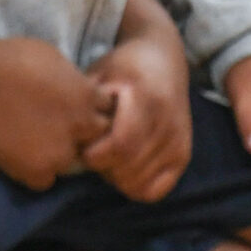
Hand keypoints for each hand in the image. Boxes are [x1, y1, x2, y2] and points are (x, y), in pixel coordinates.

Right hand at [0, 37, 113, 191]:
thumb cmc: (13, 59)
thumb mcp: (56, 60)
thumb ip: (74, 83)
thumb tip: (78, 91)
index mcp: (88, 97)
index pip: (108, 111)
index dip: (93, 109)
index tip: (79, 109)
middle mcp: (80, 128)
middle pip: (97, 138)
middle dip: (85, 134)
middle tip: (62, 128)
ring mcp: (59, 153)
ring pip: (73, 162)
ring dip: (62, 154)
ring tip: (41, 144)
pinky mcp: (35, 172)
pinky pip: (46, 180)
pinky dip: (38, 171)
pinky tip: (25, 157)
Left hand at [82, 17, 193, 201]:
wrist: (163, 59)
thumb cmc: (123, 68)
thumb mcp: (100, 74)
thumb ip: (85, 106)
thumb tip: (67, 141)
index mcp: (147, 97)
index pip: (122, 145)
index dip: (95, 155)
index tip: (84, 147)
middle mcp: (168, 121)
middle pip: (128, 168)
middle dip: (103, 168)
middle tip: (95, 153)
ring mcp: (179, 140)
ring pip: (138, 182)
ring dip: (117, 177)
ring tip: (111, 156)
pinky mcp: (184, 155)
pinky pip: (155, 191)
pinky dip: (135, 187)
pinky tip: (127, 168)